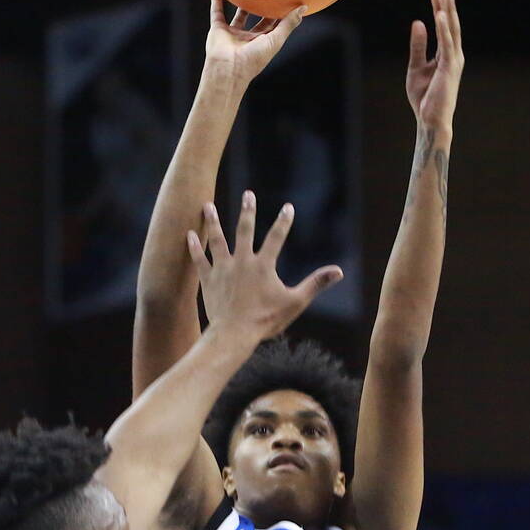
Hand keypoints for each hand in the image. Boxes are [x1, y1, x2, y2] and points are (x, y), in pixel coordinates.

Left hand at [187, 192, 341, 343]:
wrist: (234, 335)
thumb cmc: (265, 320)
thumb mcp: (295, 302)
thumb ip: (316, 284)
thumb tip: (339, 272)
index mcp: (263, 265)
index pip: (276, 238)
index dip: (283, 222)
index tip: (288, 207)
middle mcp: (242, 262)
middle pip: (244, 230)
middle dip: (247, 211)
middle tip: (248, 194)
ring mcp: (223, 270)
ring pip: (217, 240)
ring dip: (213, 222)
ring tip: (208, 206)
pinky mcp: (208, 280)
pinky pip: (200, 260)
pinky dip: (195, 247)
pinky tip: (190, 234)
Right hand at [204, 0, 305, 86]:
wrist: (228, 68)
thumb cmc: (253, 59)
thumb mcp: (276, 40)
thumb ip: (289, 24)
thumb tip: (303, 8)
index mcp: (263, 42)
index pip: (274, 25)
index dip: (280, 14)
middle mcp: (248, 39)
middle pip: (257, 19)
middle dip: (262, 7)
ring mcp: (233, 34)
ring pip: (238, 15)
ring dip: (240, 3)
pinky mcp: (218, 31)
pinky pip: (217, 13)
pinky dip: (216, 2)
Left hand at [406, 0, 464, 130]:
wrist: (430, 120)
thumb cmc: (425, 98)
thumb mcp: (415, 68)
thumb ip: (418, 46)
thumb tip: (418, 23)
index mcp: (446, 55)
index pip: (443, 26)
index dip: (439, 8)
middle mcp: (453, 54)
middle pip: (451, 23)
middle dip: (448, 2)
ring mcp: (453, 60)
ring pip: (451, 29)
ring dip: (448, 10)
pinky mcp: (449, 68)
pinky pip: (446, 44)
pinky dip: (443, 29)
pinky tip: (440, 14)